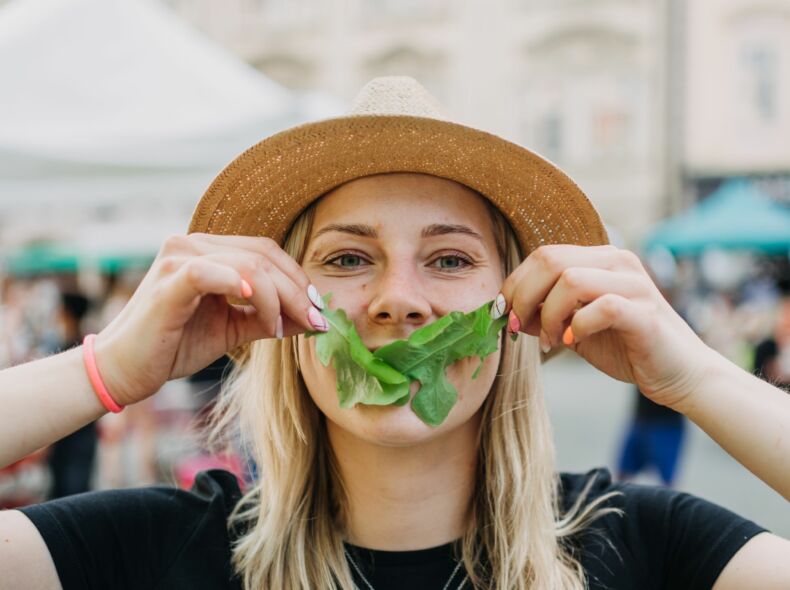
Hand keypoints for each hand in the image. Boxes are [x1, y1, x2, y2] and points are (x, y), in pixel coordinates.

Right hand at [93, 234, 325, 405]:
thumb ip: (266, 317)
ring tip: (285, 329)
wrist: (124, 370)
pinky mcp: (169, 279)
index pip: (265, 252)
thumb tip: (312, 319)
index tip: (318, 311)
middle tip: (316, 321)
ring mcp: (179, 258)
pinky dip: (241, 287)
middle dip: (296, 290)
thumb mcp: (231, 328)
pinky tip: (259, 308)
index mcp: (207, 250)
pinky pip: (212, 273)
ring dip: (277, 298)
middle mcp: (192, 244)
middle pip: (263, 256)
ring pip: (248, 265)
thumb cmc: (174, 345)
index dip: (296, 279)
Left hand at [500, 245, 719, 409]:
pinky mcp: (645, 312)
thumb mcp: (575, 328)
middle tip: (519, 327)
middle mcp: (617, 262)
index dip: (515, 283)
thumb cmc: (626, 348)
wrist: (680, 374)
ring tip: (551, 342)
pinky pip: (602, 307)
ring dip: (549, 314)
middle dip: (523, 295)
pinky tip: (573, 343)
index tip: (505, 314)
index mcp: (599, 259)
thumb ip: (546, 314)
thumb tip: (509, 310)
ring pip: (571, 279)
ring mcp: (634, 284)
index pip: (543, 255)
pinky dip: (578, 326)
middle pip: (550, 259)